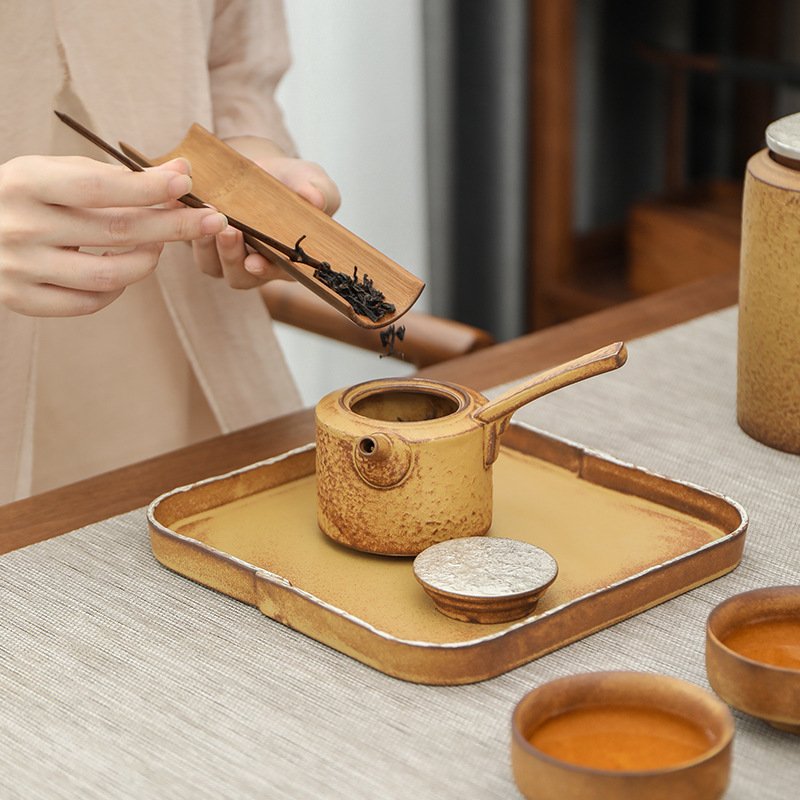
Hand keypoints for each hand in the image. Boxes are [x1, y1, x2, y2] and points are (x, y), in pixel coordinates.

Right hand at [0, 155, 227, 315]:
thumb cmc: (27, 197)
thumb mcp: (55, 172)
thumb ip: (115, 176)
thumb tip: (181, 174)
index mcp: (24, 182)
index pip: (98, 187)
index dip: (147, 187)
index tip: (186, 183)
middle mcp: (19, 227)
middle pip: (116, 232)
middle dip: (173, 225)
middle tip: (213, 220)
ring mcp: (19, 268)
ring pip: (109, 275)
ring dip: (149, 260)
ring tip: (159, 243)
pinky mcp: (22, 299)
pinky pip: (90, 302)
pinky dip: (118, 287)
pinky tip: (125, 267)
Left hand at [191, 136, 340, 289]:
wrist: (262, 169)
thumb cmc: (293, 182)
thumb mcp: (311, 182)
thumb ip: (319, 192)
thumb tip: (315, 199)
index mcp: (287, 260)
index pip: (276, 274)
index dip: (265, 271)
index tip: (255, 262)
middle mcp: (255, 265)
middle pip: (239, 276)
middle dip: (231, 255)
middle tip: (228, 230)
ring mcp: (225, 256)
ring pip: (211, 264)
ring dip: (205, 243)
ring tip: (205, 213)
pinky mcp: (200, 238)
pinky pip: (187, 240)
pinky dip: (181, 221)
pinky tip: (179, 202)